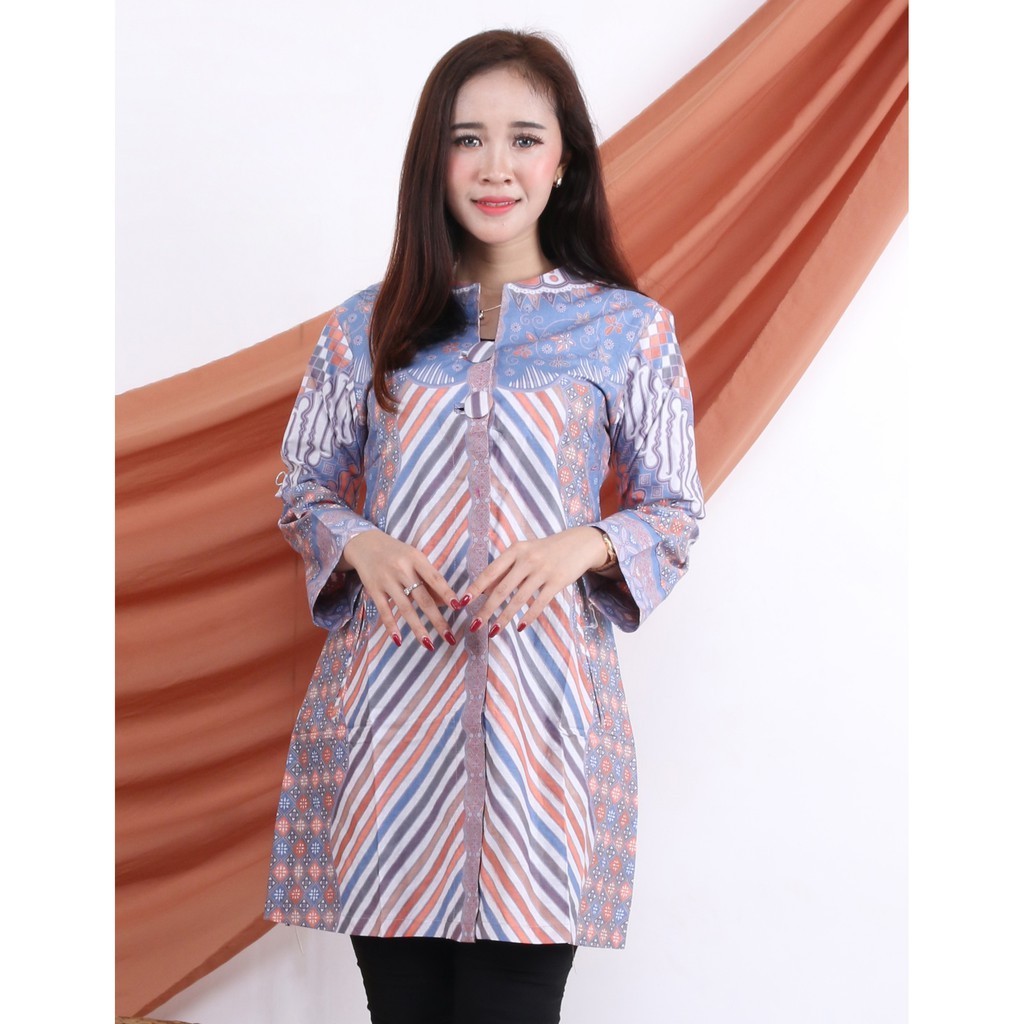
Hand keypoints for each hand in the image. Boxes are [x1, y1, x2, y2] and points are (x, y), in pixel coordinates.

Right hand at [342, 531, 460, 649]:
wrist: (366, 544)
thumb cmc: (397, 553)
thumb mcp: (415, 558)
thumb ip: (429, 578)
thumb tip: (447, 602)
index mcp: (416, 559)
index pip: (435, 578)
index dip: (447, 593)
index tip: (458, 607)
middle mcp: (402, 570)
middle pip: (422, 598)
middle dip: (437, 619)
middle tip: (449, 637)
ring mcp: (387, 581)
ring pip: (405, 608)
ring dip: (418, 628)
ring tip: (429, 644)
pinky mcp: (374, 590)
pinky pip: (385, 611)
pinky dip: (391, 626)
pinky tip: (399, 641)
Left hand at [463, 527, 609, 635]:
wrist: (580, 544)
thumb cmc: (546, 551)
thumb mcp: (524, 553)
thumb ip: (506, 570)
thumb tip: (483, 591)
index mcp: (515, 550)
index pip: (490, 572)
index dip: (475, 588)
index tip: (463, 603)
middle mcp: (527, 559)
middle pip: (501, 589)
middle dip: (486, 609)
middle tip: (474, 625)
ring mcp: (543, 570)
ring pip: (518, 599)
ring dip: (504, 618)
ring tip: (493, 631)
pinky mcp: (557, 581)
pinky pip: (539, 603)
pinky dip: (528, 616)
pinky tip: (520, 627)